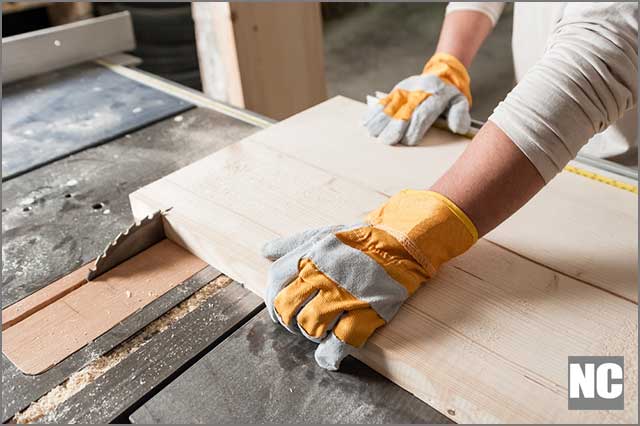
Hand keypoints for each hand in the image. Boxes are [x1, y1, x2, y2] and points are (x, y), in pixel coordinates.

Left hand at [261, 190, 477, 369]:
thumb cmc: (360, 239)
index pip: (275, 282)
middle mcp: (322, 275)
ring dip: (310, 335)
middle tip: (298, 325)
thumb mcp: (324, 234)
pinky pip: (340, 342)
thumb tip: (263, 251)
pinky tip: (328, 357)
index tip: (281, 310)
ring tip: (318, 333)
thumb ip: (292, 244)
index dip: (273, 301)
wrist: (401, 242)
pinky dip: (330, 355)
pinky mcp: (366, 312)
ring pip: (310, 326)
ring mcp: (344, 295)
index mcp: (310, 255)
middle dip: (288, 321)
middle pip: (287, 308)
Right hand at [364, 53, 471, 145]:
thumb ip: (460, 115)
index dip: (414, 128)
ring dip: (380, 120)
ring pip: (390, 105)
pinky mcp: (396, 90)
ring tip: (372, 132)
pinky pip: (383, 101)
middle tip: (386, 141)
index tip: (408, 141)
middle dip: (394, 127)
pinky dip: (373, 111)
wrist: (442, 73)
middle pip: (404, 111)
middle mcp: (418, 92)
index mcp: (436, 96)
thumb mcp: (461, 102)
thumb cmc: (451, 95)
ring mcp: (405, 90)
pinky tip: (365, 122)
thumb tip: (457, 128)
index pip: (423, 114)